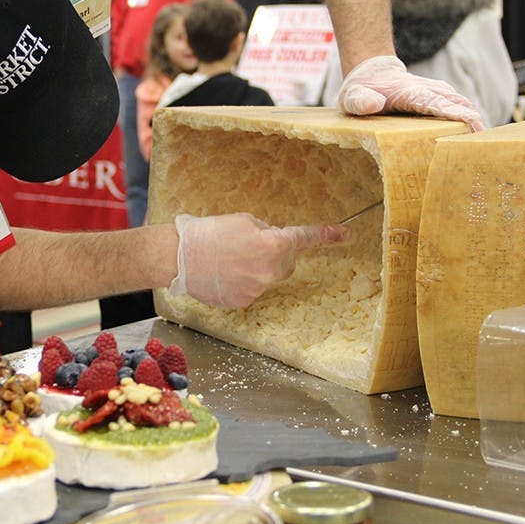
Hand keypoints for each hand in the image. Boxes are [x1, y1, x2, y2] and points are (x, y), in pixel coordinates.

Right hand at [168, 213, 347, 308]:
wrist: (178, 257)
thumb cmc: (208, 233)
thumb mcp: (243, 221)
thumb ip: (266, 232)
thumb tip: (273, 242)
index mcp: (272, 245)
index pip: (304, 238)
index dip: (327, 235)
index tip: (345, 234)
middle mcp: (270, 271)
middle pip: (286, 263)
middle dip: (273, 254)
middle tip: (246, 246)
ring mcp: (257, 290)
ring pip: (267, 277)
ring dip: (255, 269)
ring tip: (227, 260)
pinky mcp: (243, 302)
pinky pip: (252, 289)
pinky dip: (242, 282)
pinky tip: (223, 274)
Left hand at [337, 55, 485, 131]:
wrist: (370, 73)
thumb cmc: (360, 90)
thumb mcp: (352, 97)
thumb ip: (360, 101)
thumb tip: (375, 104)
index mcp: (411, 93)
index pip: (436, 103)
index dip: (454, 114)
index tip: (472, 124)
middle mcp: (428, 90)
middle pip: (457, 104)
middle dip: (472, 122)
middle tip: (483, 146)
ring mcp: (435, 92)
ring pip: (462, 104)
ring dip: (474, 122)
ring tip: (484, 145)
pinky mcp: (439, 97)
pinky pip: (459, 107)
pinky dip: (469, 119)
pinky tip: (475, 136)